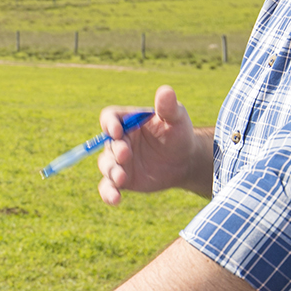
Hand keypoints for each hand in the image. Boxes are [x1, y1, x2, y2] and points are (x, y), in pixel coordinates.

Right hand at [96, 85, 203, 204]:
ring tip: (121, 178)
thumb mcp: (177, 118)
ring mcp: (118, 161)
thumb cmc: (179, 133)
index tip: (117, 131)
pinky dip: (108, 193)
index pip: (110, 118)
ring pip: (106, 165)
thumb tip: (165, 91)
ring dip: (111, 171)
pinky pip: (108, 186)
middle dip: (114, 150)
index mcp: (127, 121)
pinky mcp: (123, 180)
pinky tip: (115, 199)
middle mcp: (119, 140)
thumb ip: (168, 106)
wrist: (185, 161)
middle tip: (126, 155)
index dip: (109, 123)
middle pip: (107, 144)